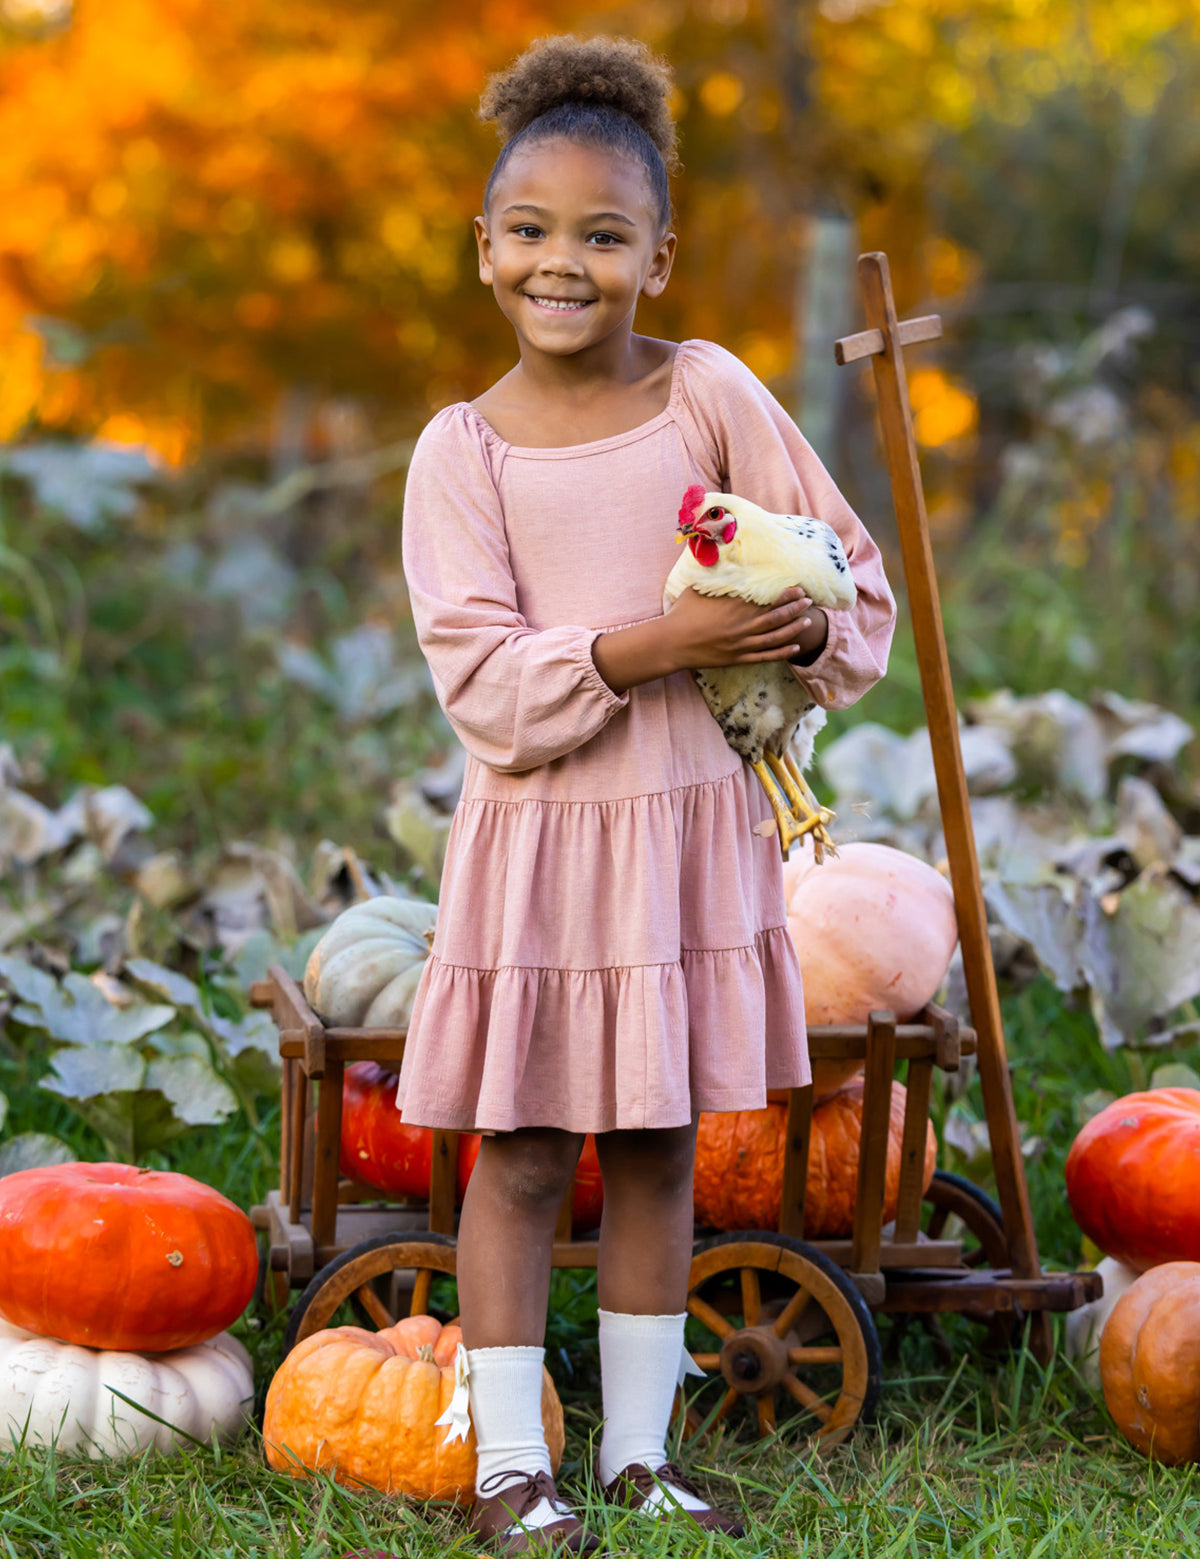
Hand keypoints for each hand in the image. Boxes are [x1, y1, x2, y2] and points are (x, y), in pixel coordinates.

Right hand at [661, 587, 819, 670]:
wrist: (671, 642)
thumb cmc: (682, 613)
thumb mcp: (698, 588)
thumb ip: (714, 577)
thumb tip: (716, 554)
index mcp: (734, 607)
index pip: (767, 599)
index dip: (785, 594)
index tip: (798, 587)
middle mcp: (742, 626)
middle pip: (776, 617)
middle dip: (795, 609)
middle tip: (809, 601)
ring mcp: (741, 644)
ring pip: (775, 637)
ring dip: (793, 629)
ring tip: (807, 622)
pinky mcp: (737, 658)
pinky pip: (765, 656)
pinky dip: (782, 652)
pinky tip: (794, 648)